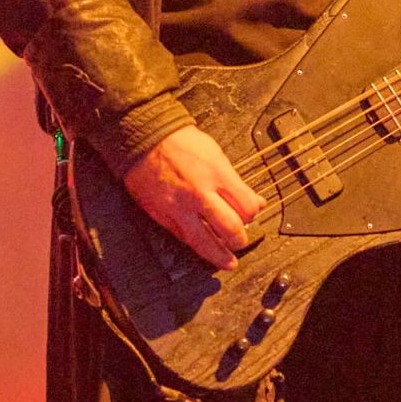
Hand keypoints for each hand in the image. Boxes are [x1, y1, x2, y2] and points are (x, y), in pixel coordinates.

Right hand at [123, 124, 263, 270]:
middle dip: (240, 240)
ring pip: (205, 243)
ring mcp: (180, 207)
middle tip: (241, 241)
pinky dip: (197, 246)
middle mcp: (200, 194)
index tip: (252, 216)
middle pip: (230, 229)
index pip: (247, 207)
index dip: (253, 215)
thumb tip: (255, 200)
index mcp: (217, 175)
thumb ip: (235, 181)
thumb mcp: (216, 154)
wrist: (144, 138)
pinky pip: (184, 238)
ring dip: (220, 256)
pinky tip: (205, 250)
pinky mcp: (164, 216)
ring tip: (229, 262)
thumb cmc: (179, 142)